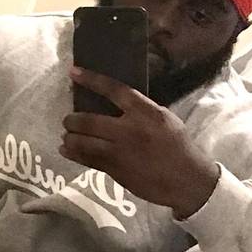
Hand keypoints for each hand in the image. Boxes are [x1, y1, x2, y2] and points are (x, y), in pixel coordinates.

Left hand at [61, 65, 219, 217]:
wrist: (186, 180)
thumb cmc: (177, 145)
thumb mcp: (163, 118)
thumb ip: (140, 109)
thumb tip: (114, 101)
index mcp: (145, 112)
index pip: (114, 90)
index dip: (91, 79)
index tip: (73, 72)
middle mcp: (130, 130)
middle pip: (89, 120)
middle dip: (72, 119)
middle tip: (69, 120)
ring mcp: (120, 152)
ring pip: (83, 142)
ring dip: (70, 138)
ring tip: (67, 136)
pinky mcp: (115, 170)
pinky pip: (87, 160)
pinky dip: (73, 153)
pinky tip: (66, 150)